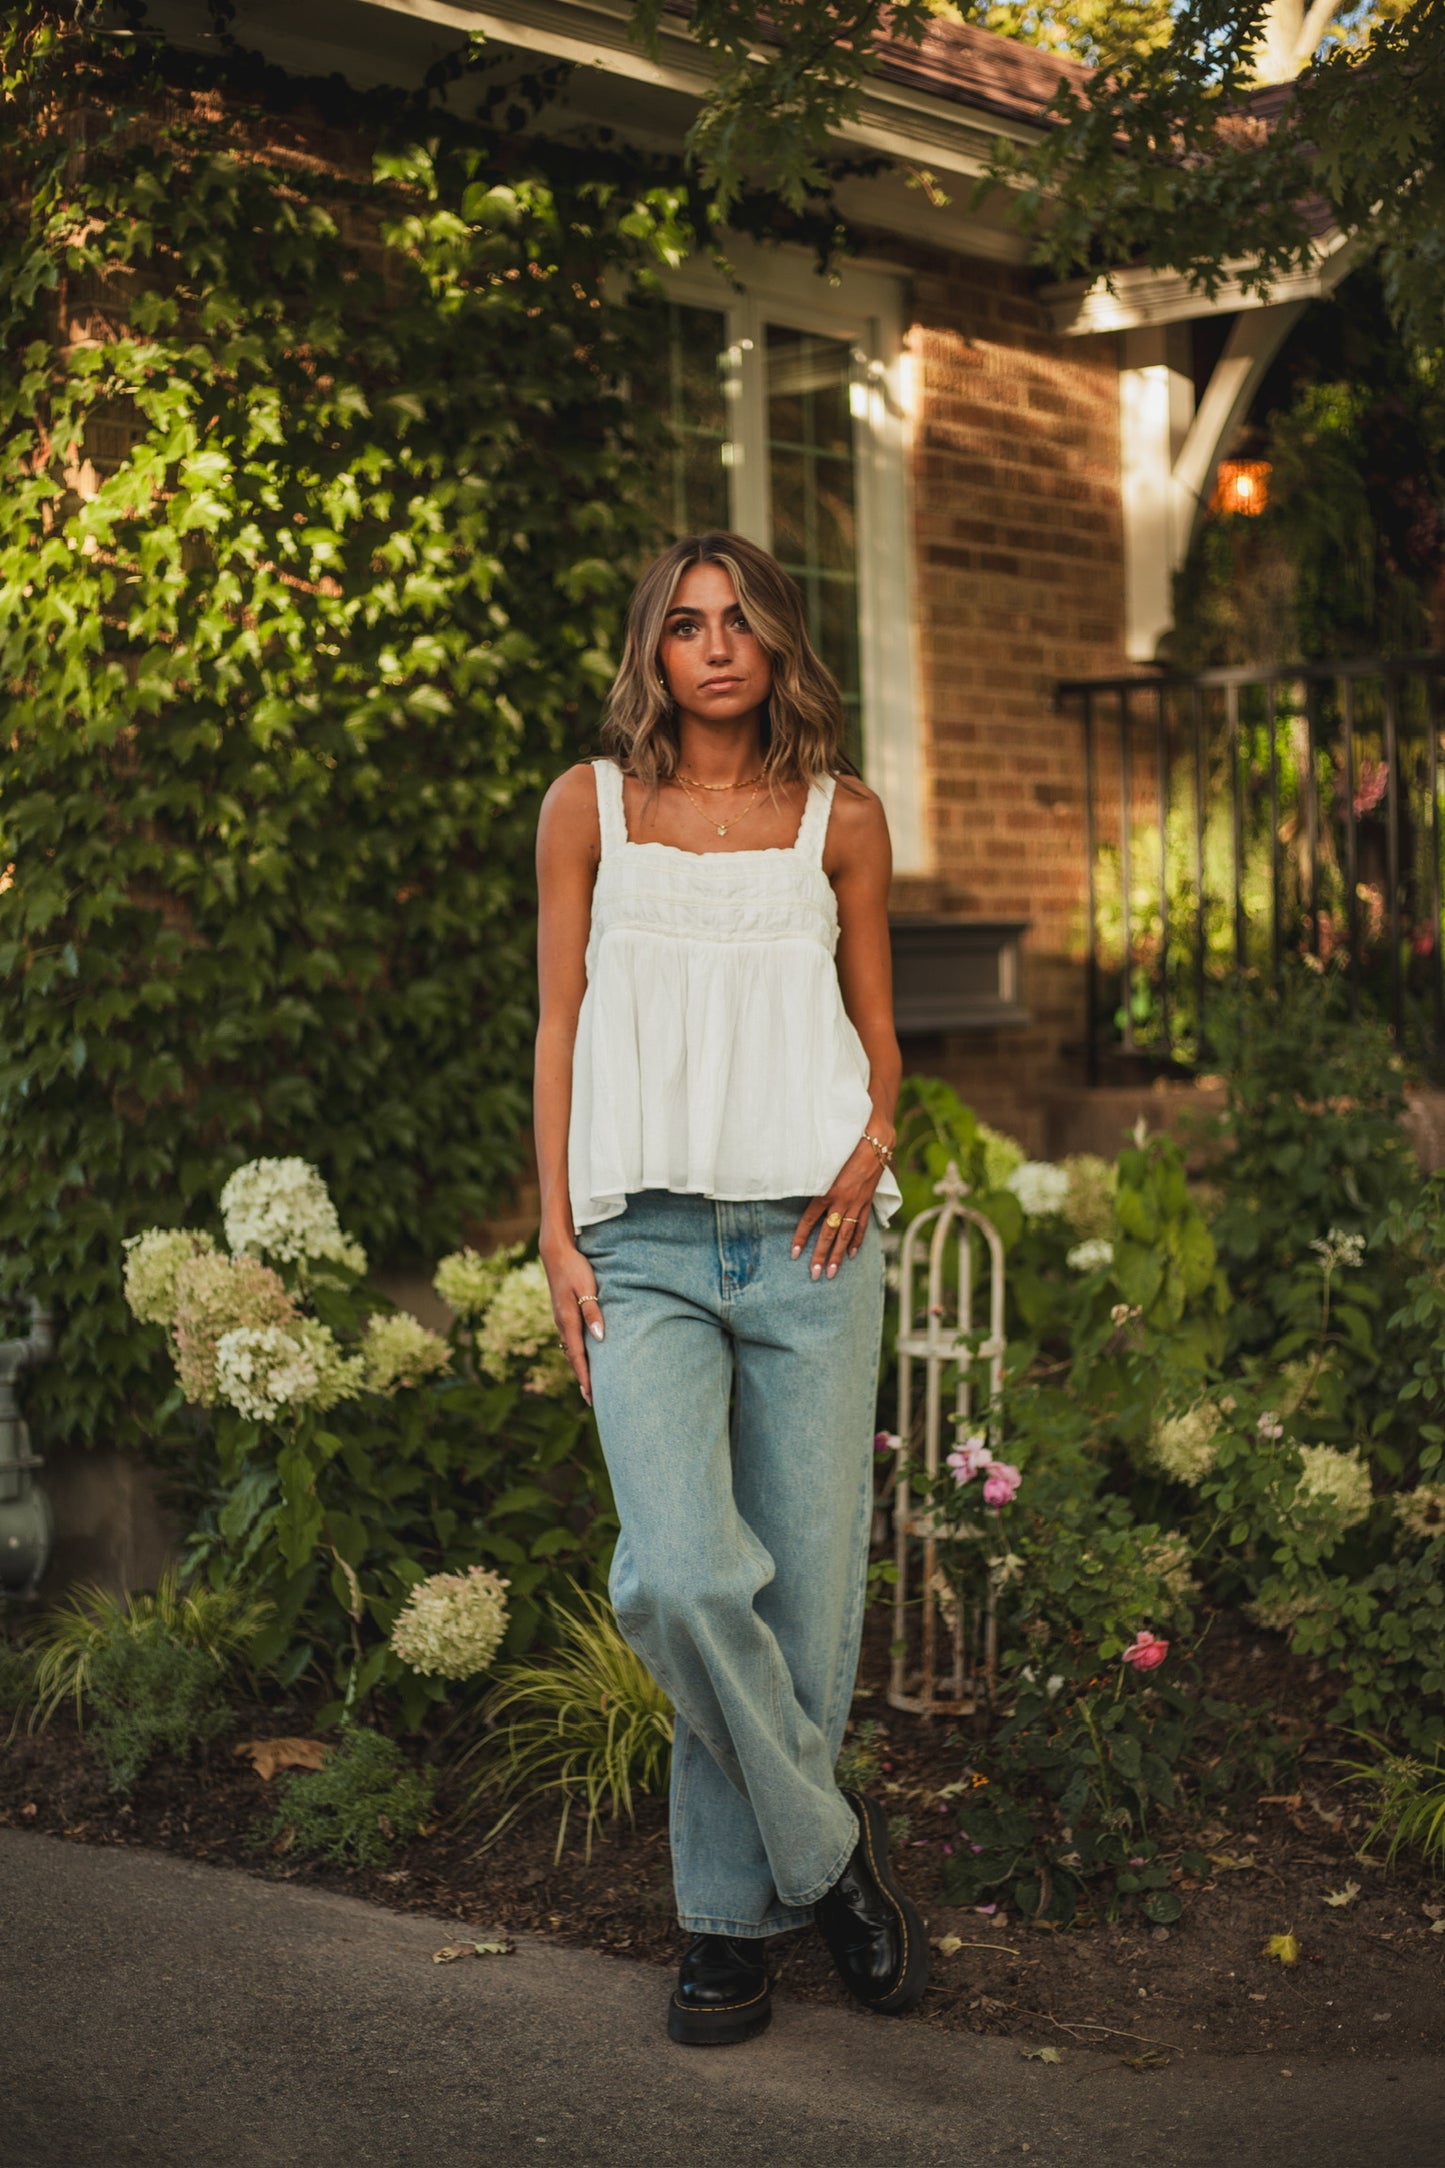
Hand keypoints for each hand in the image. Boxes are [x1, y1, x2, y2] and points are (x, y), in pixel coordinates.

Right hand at [540, 1237, 603, 1406]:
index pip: (577, 1356)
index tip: (591, 1395)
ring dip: (579, 1367)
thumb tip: (599, 1337)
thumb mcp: (586, 1289)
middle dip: (582, 1378)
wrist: (556, 1253)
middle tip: (591, 1399)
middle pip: (572, 1357)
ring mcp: (561, 1319)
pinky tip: (583, 1356)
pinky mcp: (563, 1313)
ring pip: (571, 1349)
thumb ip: (593, 1312)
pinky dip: (577, 1353)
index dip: (585, 1377)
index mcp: (568, 1321)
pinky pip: (570, 1339)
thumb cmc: (575, 1269)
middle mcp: (562, 1324)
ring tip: (588, 1384)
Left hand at [791, 1139, 884, 1279]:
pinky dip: (856, 1241)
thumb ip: (813, 1181)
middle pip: (828, 1234)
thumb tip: (796, 1191)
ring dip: (838, 1256)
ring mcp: (856, 1204)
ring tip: (832, 1273)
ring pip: (845, 1235)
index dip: (801, 1238)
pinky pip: (861, 1226)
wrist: (874, 1144)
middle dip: (821, 1256)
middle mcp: (841, 1201)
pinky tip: (852, 1255)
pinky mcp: (867, 1203)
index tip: (794, 1254)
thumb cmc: (845, 1149)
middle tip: (814, 1275)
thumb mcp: (824, 1164)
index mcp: (827, 1192)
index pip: (809, 1220)